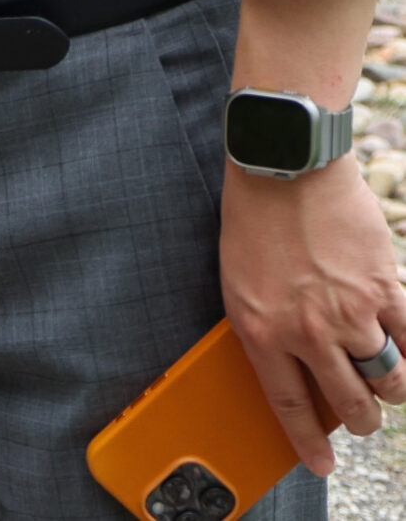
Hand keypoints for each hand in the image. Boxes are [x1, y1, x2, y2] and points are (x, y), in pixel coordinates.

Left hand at [222, 157, 405, 469]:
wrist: (283, 165)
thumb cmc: (253, 217)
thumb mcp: (239, 280)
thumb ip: (268, 328)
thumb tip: (296, 370)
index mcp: (260, 329)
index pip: (289, 404)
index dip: (307, 442)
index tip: (321, 464)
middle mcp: (306, 330)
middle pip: (349, 404)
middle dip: (361, 420)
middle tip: (363, 418)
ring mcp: (350, 313)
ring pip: (389, 381)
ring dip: (391, 389)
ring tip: (385, 383)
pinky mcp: (384, 289)